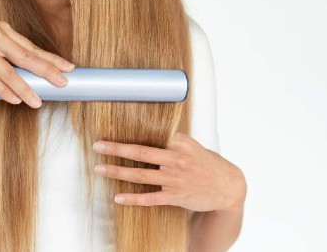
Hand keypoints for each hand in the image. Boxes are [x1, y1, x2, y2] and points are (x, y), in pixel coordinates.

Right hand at [0, 21, 74, 107]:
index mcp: (0, 29)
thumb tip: (36, 78)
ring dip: (25, 88)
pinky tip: (16, 100)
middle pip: (25, 57)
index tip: (69, 68)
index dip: (51, 59)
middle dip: (47, 72)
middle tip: (64, 83)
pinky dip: (3, 90)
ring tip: (38, 101)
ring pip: (8, 71)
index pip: (30, 48)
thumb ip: (7, 60)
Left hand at [93, 132, 246, 212]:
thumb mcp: (193, 147)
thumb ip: (174, 142)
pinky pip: (151, 198)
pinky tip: (119, 197)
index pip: (152, 134)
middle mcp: (177, 159)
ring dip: (119, 171)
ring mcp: (176, 179)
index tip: (111, 128)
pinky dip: (134, 198)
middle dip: (117, 148)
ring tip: (100, 168)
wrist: (228, 187)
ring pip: (142, 175)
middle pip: (142, 152)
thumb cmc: (208, 164)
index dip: (131, 132)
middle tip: (98, 145)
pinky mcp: (176, 197)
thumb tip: (152, 134)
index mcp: (181, 143)